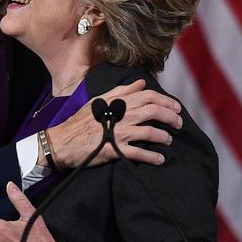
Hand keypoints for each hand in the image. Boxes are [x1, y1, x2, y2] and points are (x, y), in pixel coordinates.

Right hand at [47, 79, 181, 168]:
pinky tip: (159, 159)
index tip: (176, 108)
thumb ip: (122, 91)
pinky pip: (138, 153)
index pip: (148, 96)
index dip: (166, 101)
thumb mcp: (99, 100)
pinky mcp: (114, 150)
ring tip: (169, 140)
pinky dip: (152, 156)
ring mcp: (117, 133)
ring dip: (164, 136)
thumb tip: (142, 83)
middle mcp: (120, 116)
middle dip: (171, 117)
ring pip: (149, 132)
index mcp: (117, 102)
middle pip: (153, 111)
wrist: (62, 142)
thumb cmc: (80, 121)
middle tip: (179, 124)